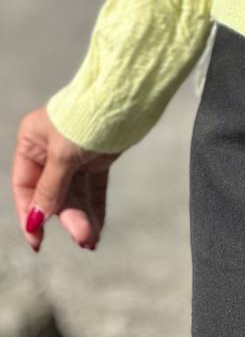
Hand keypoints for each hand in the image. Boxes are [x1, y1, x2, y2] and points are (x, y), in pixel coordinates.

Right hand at [11, 106, 122, 252]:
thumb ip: (49, 189)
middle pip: (54, 193)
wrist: (127, 95)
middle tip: (83, 238)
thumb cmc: (88, 115)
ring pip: (75, 194)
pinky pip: (93, 189)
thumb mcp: (63, 155)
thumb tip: (36, 220)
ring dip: (83, 218)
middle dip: (68, 216)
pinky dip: (95, 209)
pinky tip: (97, 230)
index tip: (36, 240)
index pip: (25, 186)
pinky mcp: (97, 158)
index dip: (30, 214)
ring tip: (91, 240)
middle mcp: (50, 149)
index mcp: (32, 140)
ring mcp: (75, 154)